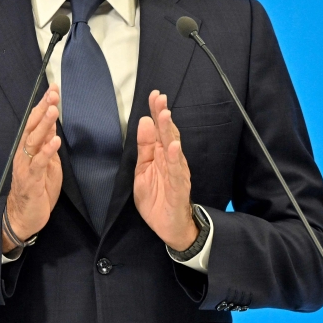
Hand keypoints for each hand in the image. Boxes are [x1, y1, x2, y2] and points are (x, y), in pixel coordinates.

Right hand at [3, 84, 61, 252]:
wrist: (24, 216)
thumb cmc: (37, 189)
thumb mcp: (47, 163)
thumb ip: (48, 145)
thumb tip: (53, 126)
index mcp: (29, 148)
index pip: (35, 121)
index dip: (43, 105)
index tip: (53, 88)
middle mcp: (24, 153)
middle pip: (33, 127)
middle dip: (43, 109)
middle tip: (53, 93)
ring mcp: (26, 166)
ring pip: (34, 141)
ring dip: (44, 125)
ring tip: (53, 110)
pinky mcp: (31, 180)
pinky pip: (38, 163)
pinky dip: (47, 152)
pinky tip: (55, 141)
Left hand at [134, 90, 197, 251]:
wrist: (168, 227)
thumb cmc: (157, 199)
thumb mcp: (142, 170)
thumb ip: (144, 148)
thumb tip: (144, 121)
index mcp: (160, 155)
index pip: (158, 130)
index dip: (156, 113)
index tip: (154, 95)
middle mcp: (171, 160)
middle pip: (168, 134)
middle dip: (163, 116)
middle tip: (160, 98)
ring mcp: (177, 173)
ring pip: (173, 149)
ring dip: (170, 132)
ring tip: (166, 116)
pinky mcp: (179, 188)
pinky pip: (177, 172)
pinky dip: (176, 159)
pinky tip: (174, 147)